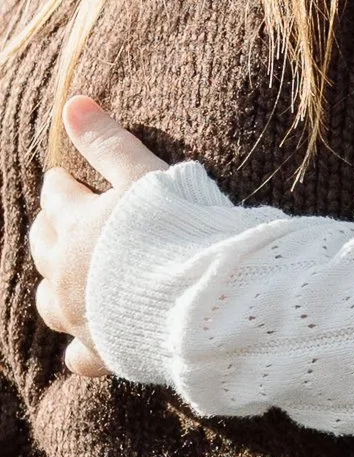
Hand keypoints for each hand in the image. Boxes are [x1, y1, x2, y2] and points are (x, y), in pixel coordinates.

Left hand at [28, 96, 165, 376]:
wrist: (205, 298)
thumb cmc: (180, 231)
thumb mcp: (145, 174)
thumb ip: (108, 142)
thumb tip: (72, 102)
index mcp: (77, 226)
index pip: (58, 197)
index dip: (62, 184)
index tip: (65, 177)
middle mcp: (68, 273)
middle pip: (44, 246)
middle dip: (50, 228)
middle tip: (61, 218)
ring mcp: (83, 315)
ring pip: (49, 300)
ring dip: (53, 285)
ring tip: (64, 276)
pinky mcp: (104, 351)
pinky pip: (80, 354)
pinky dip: (79, 346)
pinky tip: (84, 344)